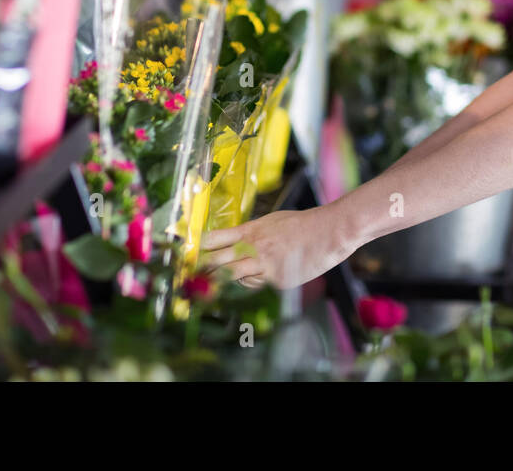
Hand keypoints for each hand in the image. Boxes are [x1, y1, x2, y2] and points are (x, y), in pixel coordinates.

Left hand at [199, 206, 352, 289]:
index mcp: (250, 230)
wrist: (328, 231)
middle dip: (198, 271)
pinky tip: (256, 280)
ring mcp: (263, 264)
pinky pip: (256, 286)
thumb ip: (252, 235)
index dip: (196, 248)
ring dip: (219, 283)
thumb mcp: (271, 223)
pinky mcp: (276, 280)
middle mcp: (252, 247)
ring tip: (204, 290)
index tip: (183, 254)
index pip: (213, 238)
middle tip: (184, 278)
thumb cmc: (302, 225)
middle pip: (215, 260)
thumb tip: (236, 243)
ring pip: (232, 277)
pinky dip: (252, 285)